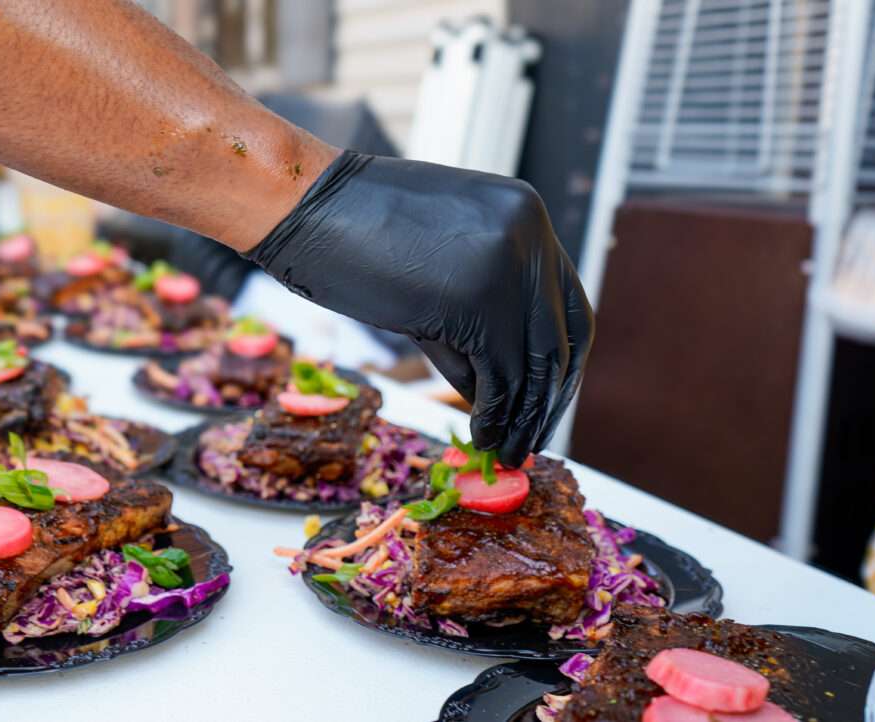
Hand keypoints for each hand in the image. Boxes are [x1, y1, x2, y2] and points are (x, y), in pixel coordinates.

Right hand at [246, 151, 592, 465]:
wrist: (306, 205)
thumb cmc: (356, 227)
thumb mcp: (441, 255)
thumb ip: (481, 303)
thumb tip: (502, 382)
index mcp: (526, 213)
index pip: (568, 305)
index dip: (564, 362)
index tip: (548, 401)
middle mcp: (531, 234)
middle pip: (562, 338)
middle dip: (548, 398)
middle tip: (532, 438)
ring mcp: (508, 265)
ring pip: (535, 363)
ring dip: (522, 416)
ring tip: (506, 449)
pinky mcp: (479, 302)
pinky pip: (502, 374)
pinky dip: (494, 414)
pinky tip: (482, 436)